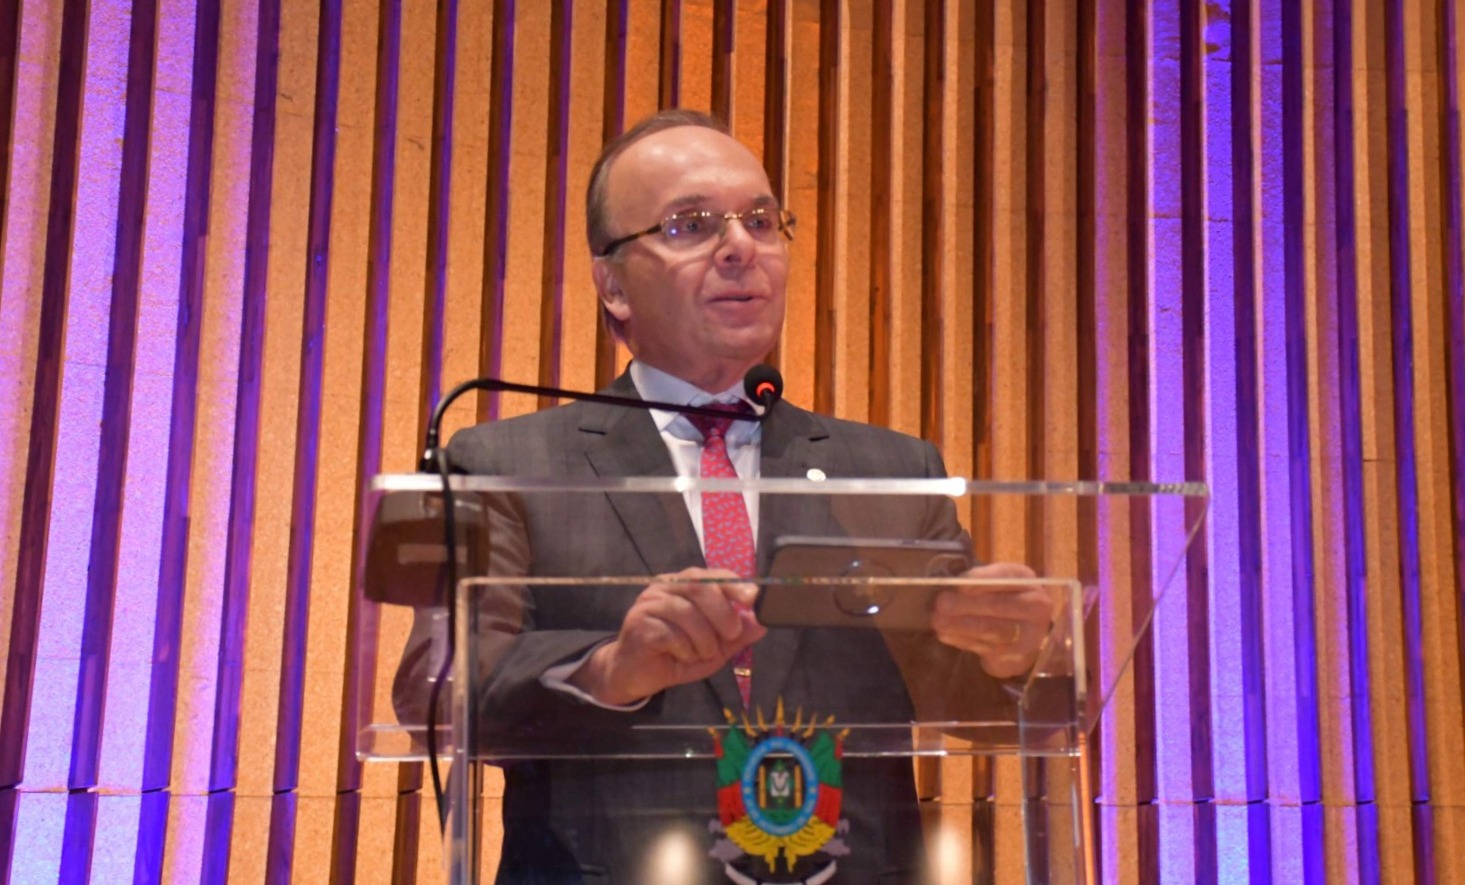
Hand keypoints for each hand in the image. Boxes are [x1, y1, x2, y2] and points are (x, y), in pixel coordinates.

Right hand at [569, 568, 766, 705]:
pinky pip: (671, 634)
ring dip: (703, 640)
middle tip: (731, 634)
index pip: (711, 575)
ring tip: (700, 653)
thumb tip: (761, 622)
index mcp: (684, 584)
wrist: (635, 675)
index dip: (734, 584)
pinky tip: (680, 657)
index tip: (752, 598)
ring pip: (688, 613)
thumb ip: (736, 635)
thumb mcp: (714, 647)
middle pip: (700, 588)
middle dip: (723, 613)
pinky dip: (684, 650)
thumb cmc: (676, 655)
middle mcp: (665, 587)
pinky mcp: (639, 624)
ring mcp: (649, 604)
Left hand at [930, 562, 1052, 678]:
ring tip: (937, 622)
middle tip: (940, 604)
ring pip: (992, 630)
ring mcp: (1029, 634)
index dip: (981, 580)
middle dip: (966, 605)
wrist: (1022, 634)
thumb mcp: (994, 583)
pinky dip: (963, 641)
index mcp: (1026, 580)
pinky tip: (946, 635)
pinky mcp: (1017, 657)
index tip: (959, 584)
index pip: (1005, 576)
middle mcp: (1035, 606)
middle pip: (999, 605)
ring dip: (961, 625)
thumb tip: (950, 584)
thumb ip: (977, 580)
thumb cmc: (1001, 599)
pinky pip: (987, 647)